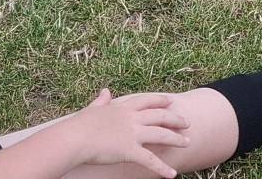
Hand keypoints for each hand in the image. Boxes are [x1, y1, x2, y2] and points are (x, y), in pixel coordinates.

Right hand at [73, 89, 190, 177]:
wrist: (73, 139)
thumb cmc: (79, 126)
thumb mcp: (92, 109)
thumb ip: (101, 101)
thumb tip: (105, 91)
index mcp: (122, 108)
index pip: (146, 101)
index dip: (159, 100)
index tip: (170, 101)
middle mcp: (131, 119)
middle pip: (160, 116)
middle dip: (175, 119)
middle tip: (187, 123)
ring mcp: (132, 134)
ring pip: (161, 135)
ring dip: (176, 139)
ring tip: (188, 143)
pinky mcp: (130, 151)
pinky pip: (150, 161)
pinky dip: (162, 168)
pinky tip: (172, 174)